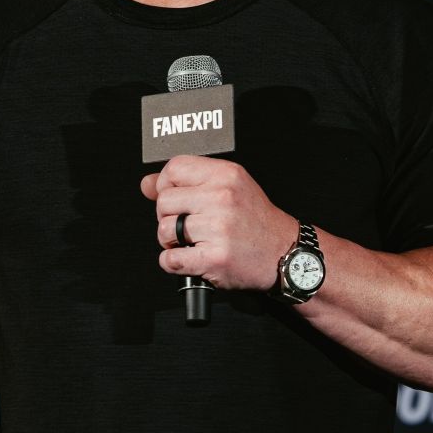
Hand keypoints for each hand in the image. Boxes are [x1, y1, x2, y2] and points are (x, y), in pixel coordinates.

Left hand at [140, 155, 295, 289]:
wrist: (285, 253)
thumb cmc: (256, 221)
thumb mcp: (229, 188)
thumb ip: (188, 182)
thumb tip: (148, 183)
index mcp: (226, 175)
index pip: (174, 168)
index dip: (165, 185)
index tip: (175, 198)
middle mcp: (222, 198)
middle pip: (164, 202)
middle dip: (169, 217)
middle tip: (188, 225)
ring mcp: (218, 228)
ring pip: (164, 231)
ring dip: (171, 242)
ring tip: (192, 242)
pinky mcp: (215, 258)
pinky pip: (171, 260)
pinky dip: (174, 263)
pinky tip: (191, 258)